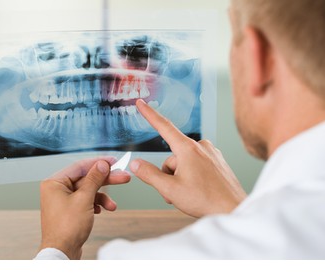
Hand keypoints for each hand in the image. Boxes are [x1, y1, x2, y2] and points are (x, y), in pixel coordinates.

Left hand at [39, 157, 130, 259]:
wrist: (62, 251)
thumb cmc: (66, 228)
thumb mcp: (84, 199)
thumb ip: (94, 180)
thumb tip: (101, 164)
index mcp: (54, 182)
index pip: (79, 166)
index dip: (98, 163)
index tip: (114, 161)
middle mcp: (56, 189)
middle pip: (85, 178)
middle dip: (105, 180)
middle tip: (123, 177)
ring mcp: (62, 200)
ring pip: (87, 191)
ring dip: (102, 197)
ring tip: (112, 206)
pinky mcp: (68, 210)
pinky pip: (84, 201)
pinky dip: (95, 204)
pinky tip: (102, 210)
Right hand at [131, 99, 246, 217]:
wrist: (234, 209)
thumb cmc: (205, 200)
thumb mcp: (169, 189)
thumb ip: (149, 174)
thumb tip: (136, 164)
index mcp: (188, 149)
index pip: (164, 126)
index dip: (149, 114)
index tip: (141, 103)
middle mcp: (201, 146)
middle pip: (172, 156)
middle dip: (168, 174)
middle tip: (175, 192)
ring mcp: (211, 153)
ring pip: (183, 162)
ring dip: (180, 177)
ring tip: (188, 194)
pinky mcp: (218, 161)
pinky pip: (196, 165)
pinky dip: (192, 177)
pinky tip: (198, 191)